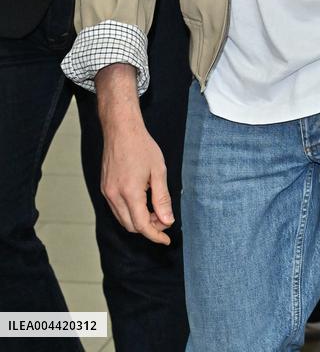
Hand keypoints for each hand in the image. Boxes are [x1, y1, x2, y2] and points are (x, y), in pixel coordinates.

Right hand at [96, 63, 173, 244]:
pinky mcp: (104, 188)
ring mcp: (106, 192)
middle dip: (149, 228)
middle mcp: (114, 195)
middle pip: (131, 226)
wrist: (121, 129)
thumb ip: (162, 198)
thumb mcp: (159, 171)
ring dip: (139, 221)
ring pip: (122, 219)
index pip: (142, 225)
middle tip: (164, 218)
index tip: (166, 239)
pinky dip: (130, 212)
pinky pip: (116, 209)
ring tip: (155, 209)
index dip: (155, 235)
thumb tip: (167, 221)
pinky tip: (142, 201)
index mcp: (129, 192)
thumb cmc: (141, 146)